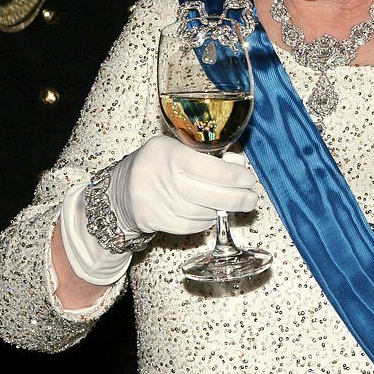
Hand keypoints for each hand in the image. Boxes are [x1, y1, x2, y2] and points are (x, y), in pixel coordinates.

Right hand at [59, 136, 256, 285]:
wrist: (122, 189)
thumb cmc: (159, 164)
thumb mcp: (177, 148)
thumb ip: (207, 154)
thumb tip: (239, 165)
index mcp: (165, 152)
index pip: (206, 167)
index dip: (233, 175)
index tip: (248, 178)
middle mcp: (157, 176)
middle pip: (207, 194)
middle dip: (236, 198)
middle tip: (252, 198)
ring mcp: (154, 201)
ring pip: (201, 213)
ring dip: (224, 211)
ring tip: (237, 204)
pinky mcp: (154, 221)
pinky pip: (191, 225)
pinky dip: (207, 221)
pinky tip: (214, 213)